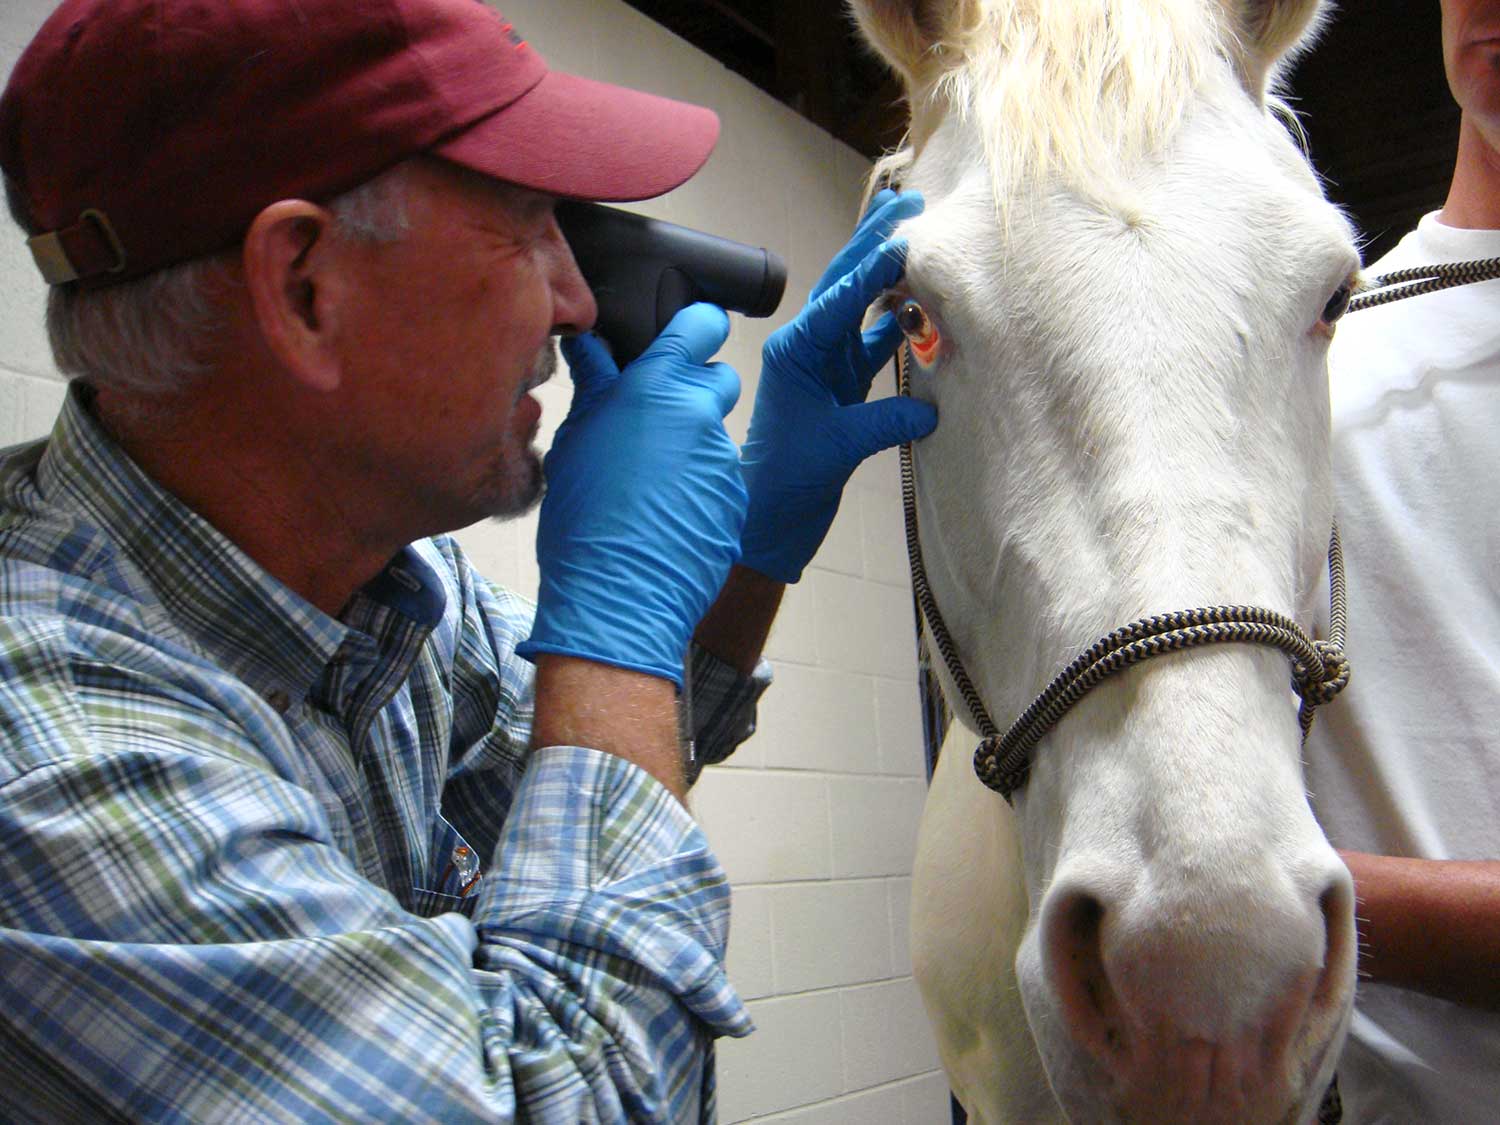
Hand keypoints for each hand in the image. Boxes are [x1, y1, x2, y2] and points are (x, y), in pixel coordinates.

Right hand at [518, 304, 746, 687]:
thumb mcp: (575, 443)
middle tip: (660, 419)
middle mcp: (700, 416)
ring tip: (652, 486)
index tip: (691, 331)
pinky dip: (700, 490)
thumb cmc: (584, 521)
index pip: (703, 324)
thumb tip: (593, 349)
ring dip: (692, 448)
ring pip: (715, 436)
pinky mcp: (735, 501)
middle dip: (697, 389)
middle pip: (720, 378)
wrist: (620, 598)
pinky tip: (667, 516)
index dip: (699, 324)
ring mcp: (723, 461)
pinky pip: (720, 481)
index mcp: (657, 388)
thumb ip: (596, 389)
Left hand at [738, 190, 937, 582]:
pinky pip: (875, 344)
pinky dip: (900, 326)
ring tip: (921, 239)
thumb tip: (931, 407)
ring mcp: (826, 364)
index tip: (904, 233)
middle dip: (876, 243)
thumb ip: (887, 422)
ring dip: (891, 278)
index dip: (873, 264)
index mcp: (796, 350)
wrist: (770, 516)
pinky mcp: (843, 386)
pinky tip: (925, 307)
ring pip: (864, 309)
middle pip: (846, 284)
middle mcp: (809, 347)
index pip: (839, 296)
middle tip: (909, 202)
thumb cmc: (787, 479)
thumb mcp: (839, 446)